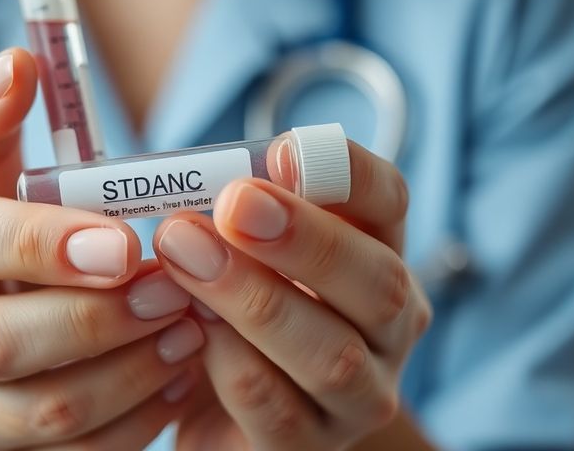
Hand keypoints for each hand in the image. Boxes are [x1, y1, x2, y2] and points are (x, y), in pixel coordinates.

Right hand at [0, 49, 203, 449]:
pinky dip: (140, 418)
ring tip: (192, 329)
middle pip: (0, 341)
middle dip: (98, 317)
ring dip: (133, 368)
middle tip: (174, 290)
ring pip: (48, 410)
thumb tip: (14, 64)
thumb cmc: (21, 248)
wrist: (10, 346)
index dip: (41, 240)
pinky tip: (179, 376)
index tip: (126, 241)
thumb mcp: (2, 185)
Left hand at [154, 142, 431, 450]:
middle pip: (379, 280)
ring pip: (332, 353)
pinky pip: (280, 410)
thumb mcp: (235, 250)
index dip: (343, 172)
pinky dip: (233, 363)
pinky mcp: (311, 447)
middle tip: (233, 205)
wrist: (214, 407)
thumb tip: (201, 178)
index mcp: (375, 255)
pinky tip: (190, 329)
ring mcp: (360, 395)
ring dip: (255, 299)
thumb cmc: (227, 309)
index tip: (278, 152)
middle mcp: (388, 327)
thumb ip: (233, 215)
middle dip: (304, 239)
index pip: (389, 201)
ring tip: (184, 253)